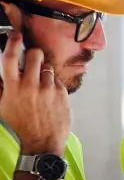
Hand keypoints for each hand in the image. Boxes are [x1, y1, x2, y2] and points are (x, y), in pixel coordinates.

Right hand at [0, 33, 69, 154]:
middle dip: (35, 54)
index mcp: (13, 86)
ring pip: (48, 68)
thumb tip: (5, 75)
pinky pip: (58, 82)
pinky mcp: (62, 95)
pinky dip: (54, 86)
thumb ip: (4, 87)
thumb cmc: (21, 127)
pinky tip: (50, 98)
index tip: (16, 36)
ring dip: (45, 73)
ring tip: (42, 87)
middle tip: (34, 60)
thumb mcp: (5, 106)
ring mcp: (48, 89)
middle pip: (35, 55)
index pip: (10, 57)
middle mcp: (31, 85)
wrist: (41, 143)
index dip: (13, 42)